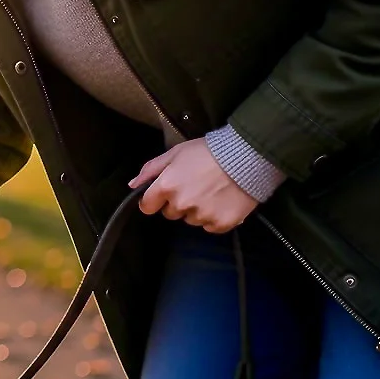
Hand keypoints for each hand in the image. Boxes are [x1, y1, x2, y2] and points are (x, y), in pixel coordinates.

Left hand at [130, 138, 257, 233]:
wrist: (246, 157)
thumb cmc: (207, 151)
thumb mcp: (175, 153)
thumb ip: (151, 169)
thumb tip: (134, 185)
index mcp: (166, 186)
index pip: (147, 206)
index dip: (154, 200)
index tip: (164, 194)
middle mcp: (181, 204)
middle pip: (171, 213)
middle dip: (178, 202)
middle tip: (195, 186)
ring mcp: (201, 216)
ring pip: (191, 220)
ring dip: (197, 210)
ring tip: (211, 191)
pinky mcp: (220, 224)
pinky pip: (210, 227)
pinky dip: (214, 217)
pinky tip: (222, 201)